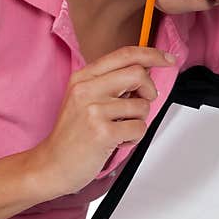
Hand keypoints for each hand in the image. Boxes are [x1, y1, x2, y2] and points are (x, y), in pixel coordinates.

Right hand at [28, 46, 175, 195]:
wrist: (51, 165)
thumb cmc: (72, 135)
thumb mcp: (83, 99)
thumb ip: (109, 83)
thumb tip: (144, 72)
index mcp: (83, 78)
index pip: (124, 55)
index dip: (151, 54)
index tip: (167, 59)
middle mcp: (86, 90)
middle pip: (137, 74)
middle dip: (149, 89)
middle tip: (142, 101)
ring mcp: (94, 111)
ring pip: (141, 106)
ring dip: (137, 120)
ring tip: (118, 129)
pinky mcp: (103, 133)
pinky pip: (139, 128)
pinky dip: (134, 138)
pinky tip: (117, 141)